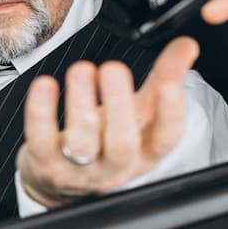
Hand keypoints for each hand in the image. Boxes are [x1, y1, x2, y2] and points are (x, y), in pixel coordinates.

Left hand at [16, 36, 199, 207]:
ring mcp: (78, 169)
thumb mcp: (140, 115)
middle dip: (118, 105)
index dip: (170, 114)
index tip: (169, 86)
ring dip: (80, 103)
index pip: (165, 138)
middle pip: (122, 144)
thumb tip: (187, 45)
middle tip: (113, 69)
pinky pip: (41, 140)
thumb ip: (165, 78)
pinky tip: (45, 85)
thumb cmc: (106, 141)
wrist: (61, 183)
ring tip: (81, 70)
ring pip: (82, 143)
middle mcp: (114, 165)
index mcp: (144, 152)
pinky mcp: (45, 165)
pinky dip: (41, 112)